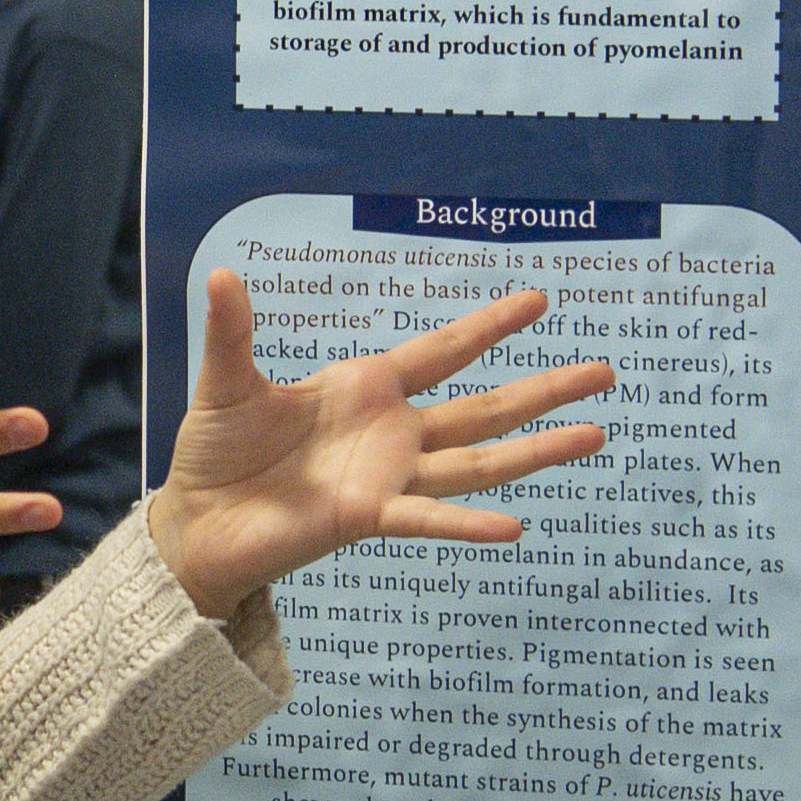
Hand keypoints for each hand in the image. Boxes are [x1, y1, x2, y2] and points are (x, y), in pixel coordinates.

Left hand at [140, 272, 612, 623]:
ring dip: (535, 450)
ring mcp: (387, 477)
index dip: (489, 326)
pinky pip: (426, 519)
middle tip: (603, 370)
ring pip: (477, 462)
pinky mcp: (366, 517)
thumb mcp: (226, 383)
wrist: (197, 522)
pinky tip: (513, 526)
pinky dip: (466, 525)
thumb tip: (220, 274)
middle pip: (483, 407)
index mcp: (366, 389)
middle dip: (543, 389)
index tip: (538, 301)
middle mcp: (391, 432)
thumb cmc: (216, 453)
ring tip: (593, 434)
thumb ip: (233, 332)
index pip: (442, 350)